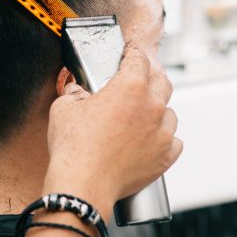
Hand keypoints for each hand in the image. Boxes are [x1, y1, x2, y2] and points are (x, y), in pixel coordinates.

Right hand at [42, 43, 182, 220]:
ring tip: (142, 116)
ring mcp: (162, 132)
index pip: (138, 57)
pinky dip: (163, 139)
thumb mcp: (64, 107)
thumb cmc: (73, 147)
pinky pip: (173, 141)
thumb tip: (77, 91)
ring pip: (169, 112)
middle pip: (162, 81)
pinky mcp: (166, 156)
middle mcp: (152, 106)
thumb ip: (75, 92)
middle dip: (150, 76)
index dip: (133, 51)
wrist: (84, 185)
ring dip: (157, 110)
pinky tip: (150, 141)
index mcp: (130, 86)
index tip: (130, 52)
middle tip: (139, 80)